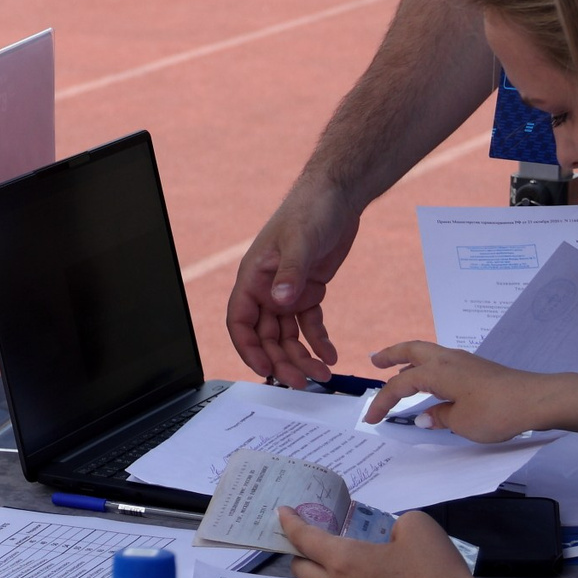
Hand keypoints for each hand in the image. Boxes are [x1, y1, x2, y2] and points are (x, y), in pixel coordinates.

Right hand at [224, 182, 358, 384]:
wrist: (337, 196)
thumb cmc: (310, 210)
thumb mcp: (301, 240)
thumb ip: (290, 273)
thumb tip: (279, 302)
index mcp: (254, 277)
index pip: (239, 322)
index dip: (248, 349)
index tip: (265, 371)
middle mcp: (267, 289)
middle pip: (266, 336)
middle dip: (281, 360)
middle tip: (300, 382)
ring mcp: (287, 291)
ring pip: (287, 335)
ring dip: (301, 356)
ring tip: (321, 373)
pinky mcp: (308, 291)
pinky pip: (309, 324)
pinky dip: (319, 341)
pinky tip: (330, 354)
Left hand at [283, 504, 487, 577]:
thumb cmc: (435, 572)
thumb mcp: (416, 526)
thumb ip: (393, 524)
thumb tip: (390, 538)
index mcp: (345, 563)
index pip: (305, 540)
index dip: (290, 523)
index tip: (282, 511)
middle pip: (302, 570)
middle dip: (298, 550)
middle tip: (308, 531)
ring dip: (325, 568)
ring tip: (344, 548)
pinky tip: (372, 571)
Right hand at [359, 340, 577, 441]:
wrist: (535, 400)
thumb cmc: (495, 411)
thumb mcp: (462, 422)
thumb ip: (440, 417)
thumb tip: (426, 416)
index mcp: (436, 372)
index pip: (400, 385)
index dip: (382, 402)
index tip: (371, 419)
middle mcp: (446, 359)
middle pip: (411, 351)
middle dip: (391, 355)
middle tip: (375, 361)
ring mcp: (464, 361)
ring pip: (428, 353)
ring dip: (409, 359)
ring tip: (399, 368)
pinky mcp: (477, 368)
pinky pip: (442, 362)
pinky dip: (428, 366)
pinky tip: (432, 380)